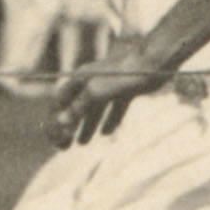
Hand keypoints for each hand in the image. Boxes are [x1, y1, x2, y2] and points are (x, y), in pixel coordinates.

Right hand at [49, 57, 168, 146]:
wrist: (154, 62)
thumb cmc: (121, 76)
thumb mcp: (95, 92)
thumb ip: (78, 106)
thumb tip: (60, 121)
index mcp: (80, 78)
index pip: (60, 102)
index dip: (55, 120)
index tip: (55, 139)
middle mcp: (92, 81)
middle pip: (76, 107)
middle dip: (69, 127)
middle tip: (64, 147)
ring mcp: (110, 85)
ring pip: (95, 109)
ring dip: (87, 126)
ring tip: (82, 144)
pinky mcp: (126, 88)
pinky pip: (114, 107)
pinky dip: (110, 119)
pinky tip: (107, 133)